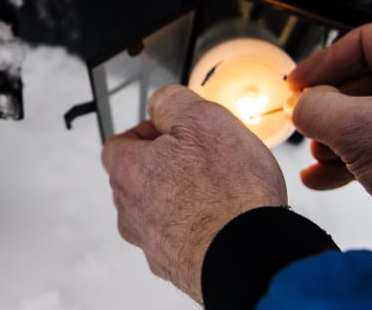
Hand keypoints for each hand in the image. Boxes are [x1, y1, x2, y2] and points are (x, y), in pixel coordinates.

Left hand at [101, 85, 286, 303]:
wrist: (253, 258)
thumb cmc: (229, 193)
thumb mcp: (202, 118)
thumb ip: (171, 101)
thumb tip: (161, 102)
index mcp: (128, 172)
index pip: (118, 144)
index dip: (148, 131)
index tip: (175, 130)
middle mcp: (131, 213)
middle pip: (139, 179)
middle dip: (168, 165)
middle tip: (205, 158)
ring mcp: (153, 245)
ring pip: (160, 211)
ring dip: (185, 197)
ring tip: (222, 190)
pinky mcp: (179, 269)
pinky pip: (183, 238)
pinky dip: (200, 226)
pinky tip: (227, 219)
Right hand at [288, 24, 371, 289]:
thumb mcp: (358, 132)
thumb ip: (316, 108)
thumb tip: (302, 105)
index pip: (364, 41)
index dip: (323, 63)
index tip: (298, 83)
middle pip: (367, 80)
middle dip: (330, 109)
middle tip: (307, 124)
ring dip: (340, 137)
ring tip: (319, 158)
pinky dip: (359, 156)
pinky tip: (329, 176)